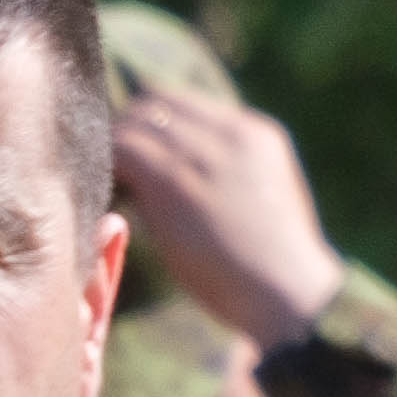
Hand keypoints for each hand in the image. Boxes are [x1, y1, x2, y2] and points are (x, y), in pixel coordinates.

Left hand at [104, 88, 345, 345]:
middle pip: (152, 104)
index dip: (155, 124)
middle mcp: (230, 132)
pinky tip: (113, 195)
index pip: (183, 103)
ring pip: (130, 123)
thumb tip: (178, 168)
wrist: (289, 294)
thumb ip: (231, 171)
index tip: (143, 155)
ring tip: (115, 185)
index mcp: (258, 134)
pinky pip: (119, 149)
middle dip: (129, 131)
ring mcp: (201, 153)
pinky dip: (107, 166)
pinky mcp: (172, 179)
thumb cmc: (276, 265)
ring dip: (114, 151)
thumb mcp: (265, 198)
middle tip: (121, 171)